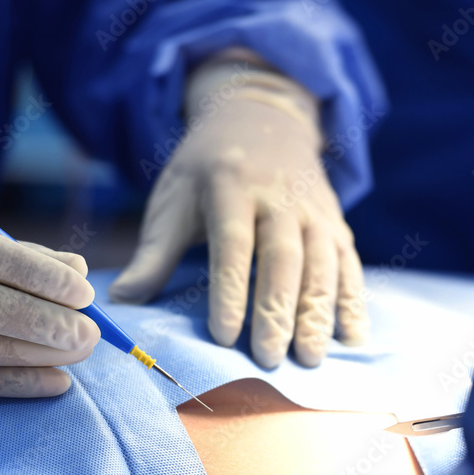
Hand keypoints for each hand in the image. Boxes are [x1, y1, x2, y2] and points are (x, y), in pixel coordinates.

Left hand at [110, 52, 368, 367]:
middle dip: (278, 310)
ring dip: (319, 312)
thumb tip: (119, 301)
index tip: (224, 336)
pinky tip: (352, 338)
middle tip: (270, 357)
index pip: (233, 243)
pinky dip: (354, 301)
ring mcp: (315, 210)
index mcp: (231, 186)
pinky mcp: (337, 223)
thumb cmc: (208, 168)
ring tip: (312, 357)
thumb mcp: (174, 197)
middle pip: (284, 257)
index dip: (229, 291)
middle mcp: (279, 196)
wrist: (263, 116)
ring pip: (322, 263)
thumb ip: (153, 253)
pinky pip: (350, 264)